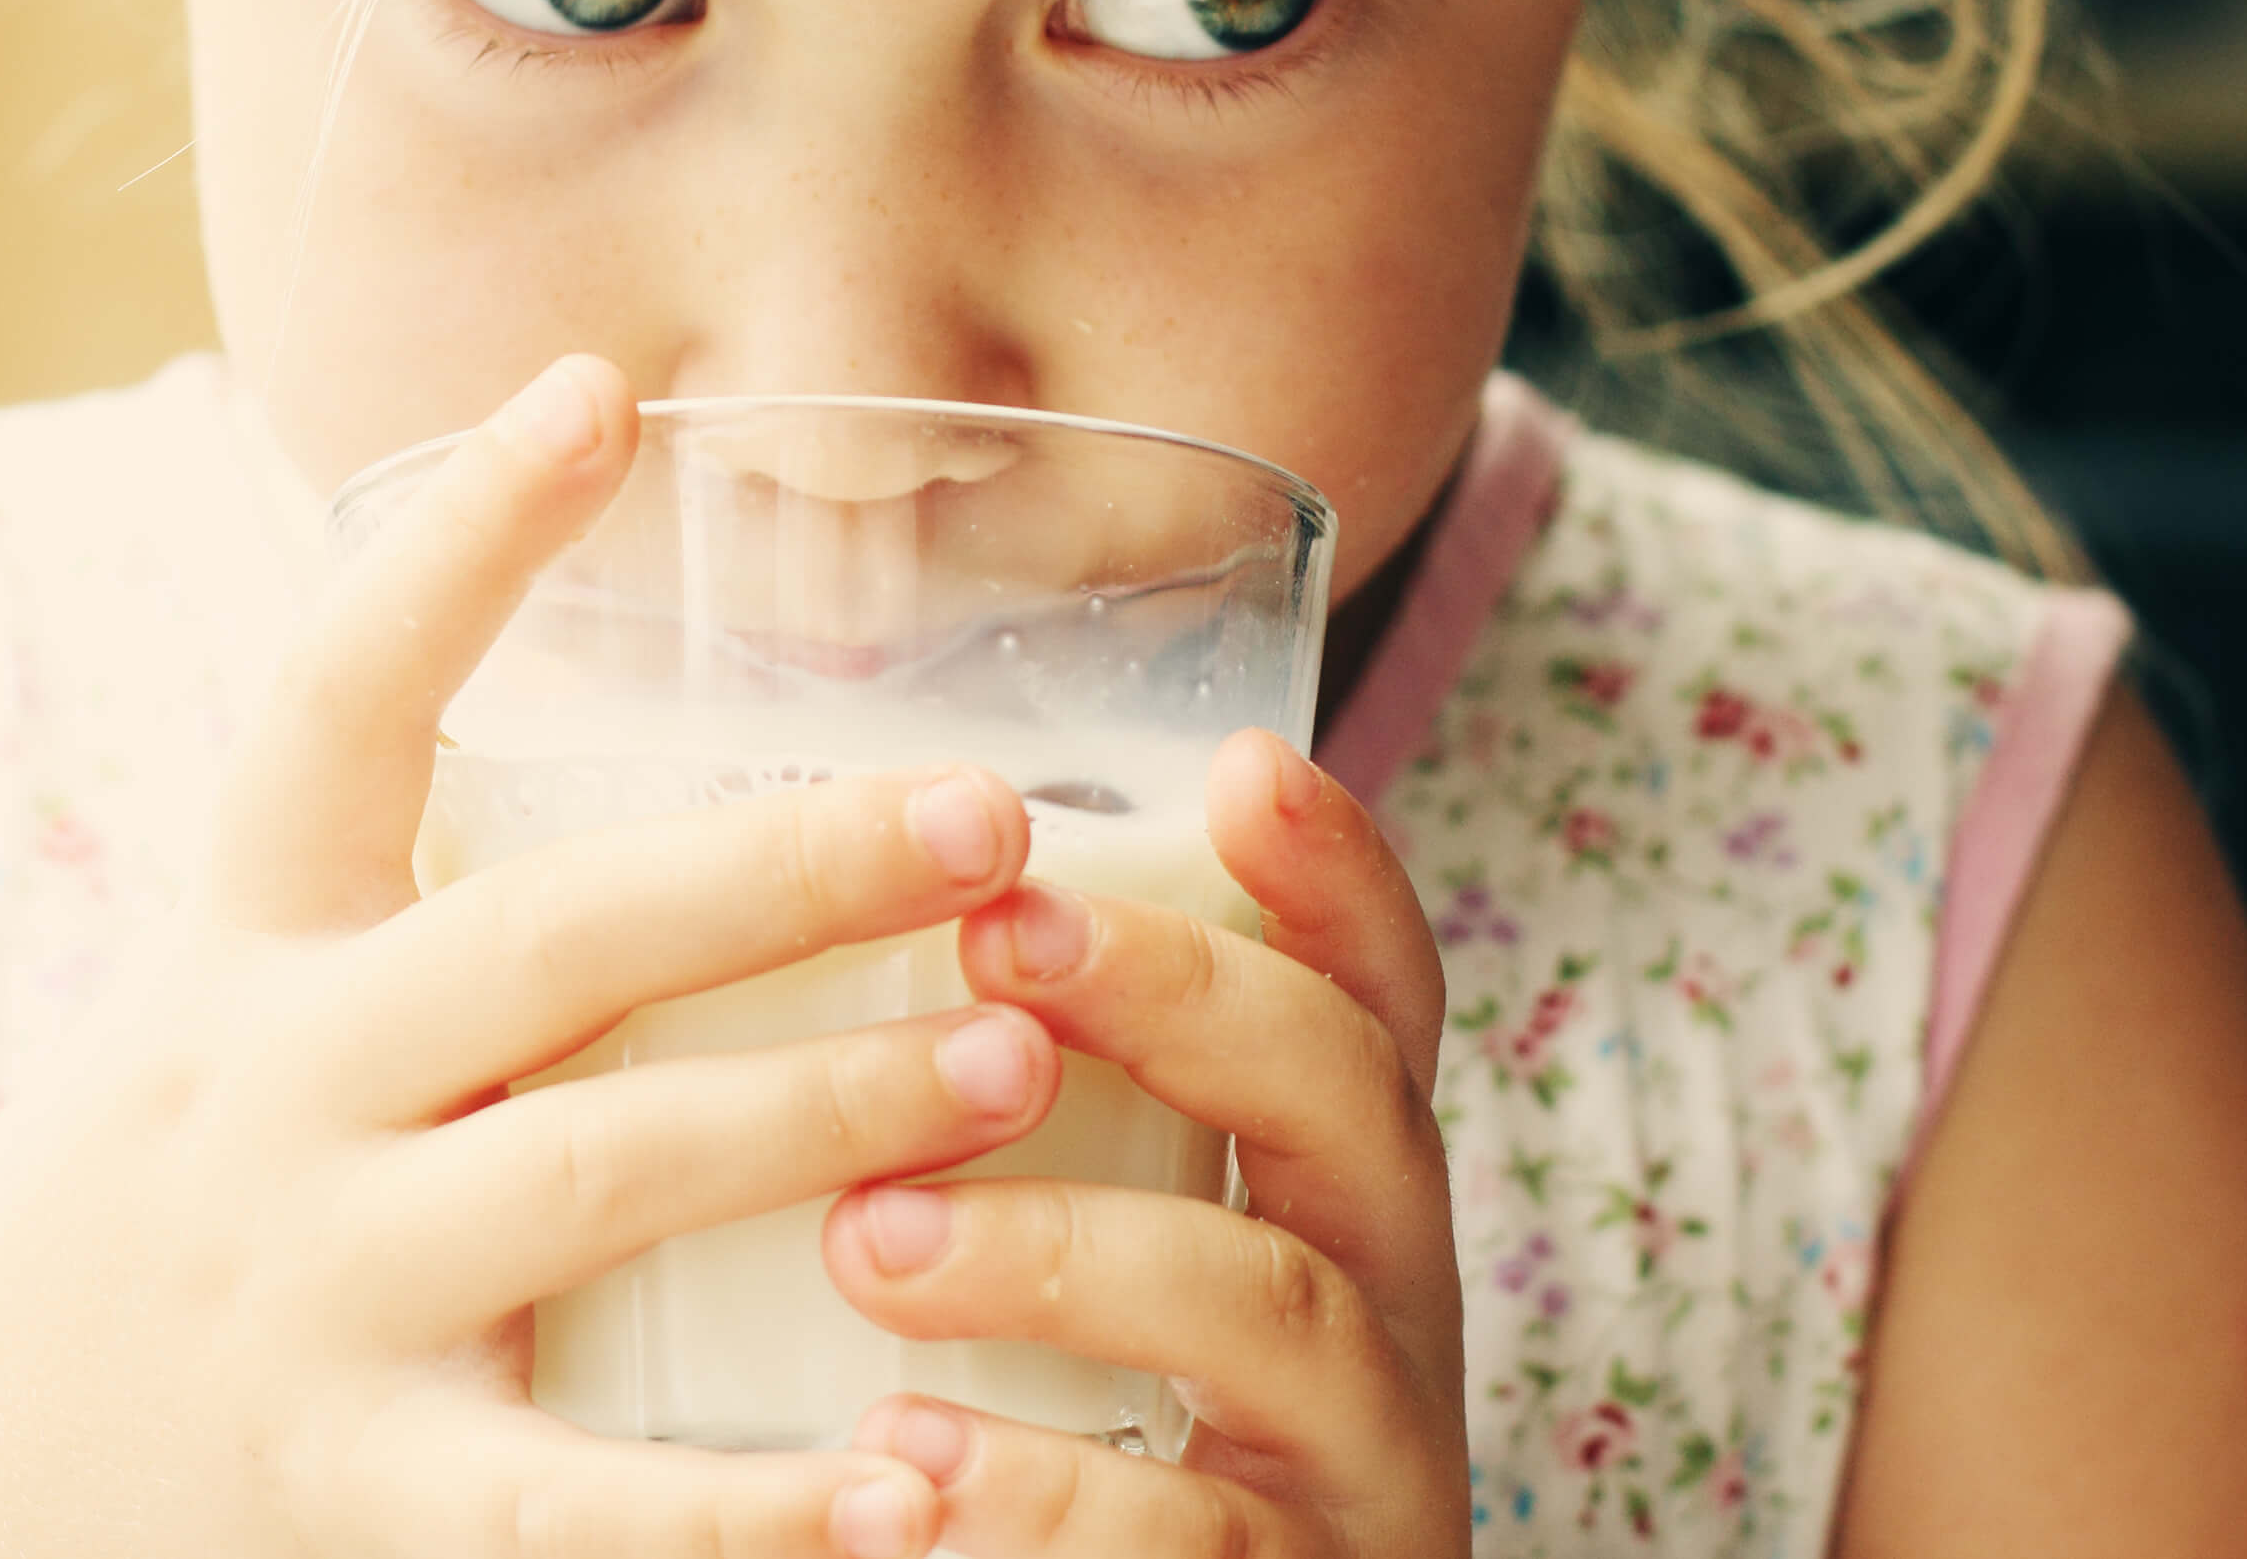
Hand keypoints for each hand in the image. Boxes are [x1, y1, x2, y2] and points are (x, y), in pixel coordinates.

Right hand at [0, 357, 1044, 1558]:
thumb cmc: (130, 1230)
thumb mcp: (212, 1030)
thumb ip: (385, 923)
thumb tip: (620, 774)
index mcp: (244, 955)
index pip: (332, 700)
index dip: (459, 538)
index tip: (604, 387)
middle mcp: (269, 1094)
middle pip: (543, 937)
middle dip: (778, 866)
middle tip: (988, 814)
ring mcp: (307, 1298)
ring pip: (587, 1176)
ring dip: (811, 1109)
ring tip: (1012, 1056)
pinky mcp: (346, 1496)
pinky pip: (567, 1505)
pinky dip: (746, 1511)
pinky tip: (916, 1482)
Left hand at [825, 730, 1470, 1556]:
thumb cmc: (1079, 1434)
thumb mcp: (1098, 1256)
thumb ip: (1033, 1114)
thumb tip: (865, 922)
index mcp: (1332, 1193)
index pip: (1371, 999)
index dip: (1334, 875)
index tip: (1240, 764)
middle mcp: (1381, 1303)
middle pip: (1347, 1100)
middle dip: (1180, 995)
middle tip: (999, 935)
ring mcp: (1358, 1461)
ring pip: (1270, 1311)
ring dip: (1066, 1250)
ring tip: (872, 1237)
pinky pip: (1192, 1537)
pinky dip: (1043, 1493)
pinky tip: (897, 1464)